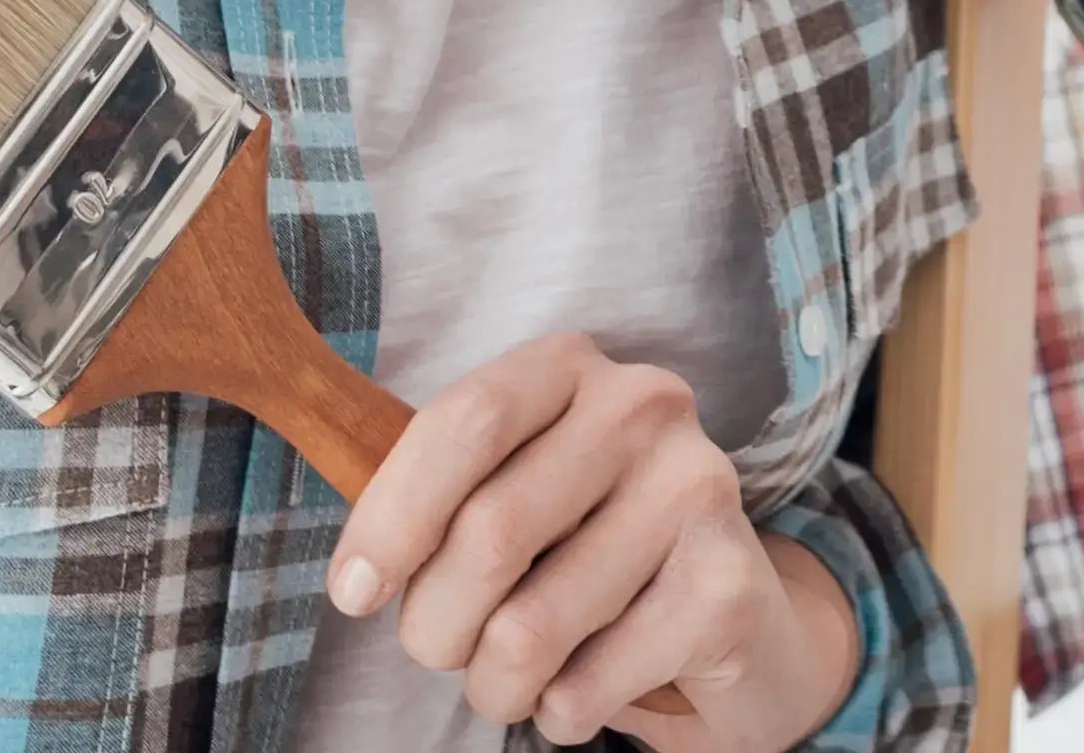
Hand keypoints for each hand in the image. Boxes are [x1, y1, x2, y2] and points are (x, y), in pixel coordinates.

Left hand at [329, 333, 861, 751]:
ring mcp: (698, 493)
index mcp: (573, 368)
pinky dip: (559, 715)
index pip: (463, 422)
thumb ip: (436, 497)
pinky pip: (585, 688)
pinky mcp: (729, 588)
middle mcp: (646, 410)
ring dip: (495, 687)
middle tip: (446, 650)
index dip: (391, 517)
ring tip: (515, 679)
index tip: (354, 592)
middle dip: (435, 627)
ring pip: (529, 629)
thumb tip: (357, 572)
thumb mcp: (509, 492)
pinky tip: (584, 689)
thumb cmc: (584, 549)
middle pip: (488, 534)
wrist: (729, 613)